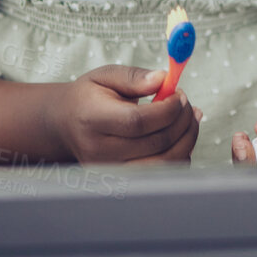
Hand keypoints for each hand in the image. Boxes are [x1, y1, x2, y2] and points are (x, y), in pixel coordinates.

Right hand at [44, 66, 201, 163]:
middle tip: (186, 102)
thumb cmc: (89, 97)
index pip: (136, 122)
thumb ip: (134, 77)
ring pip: (164, 163)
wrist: (67, 124)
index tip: (180, 94)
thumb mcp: (105, 76)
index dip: (166, 109)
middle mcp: (99, 151)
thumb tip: (163, 79)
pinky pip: (162, 173)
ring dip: (186, 139)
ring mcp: (111, 171)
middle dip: (181, 120)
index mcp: (92, 120)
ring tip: (190, 116)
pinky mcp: (122, 181)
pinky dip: (180, 153)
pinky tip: (181, 134)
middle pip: (155, 143)